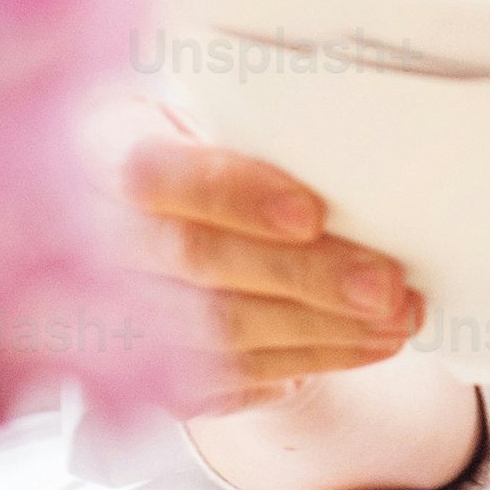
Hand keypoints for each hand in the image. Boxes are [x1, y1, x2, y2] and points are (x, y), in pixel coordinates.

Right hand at [123, 128, 424, 415]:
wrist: (173, 222)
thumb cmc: (211, 153)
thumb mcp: (220, 116)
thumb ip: (260, 128)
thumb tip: (360, 150)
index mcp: (100, 145)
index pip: (151, 174)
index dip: (230, 196)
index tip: (311, 214)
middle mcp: (90, 234)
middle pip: (196, 260)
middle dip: (303, 275)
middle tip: (386, 284)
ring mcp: (115, 312)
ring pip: (221, 329)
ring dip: (324, 327)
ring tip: (400, 315)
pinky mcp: (153, 372)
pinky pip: (238, 373)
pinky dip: (315, 357)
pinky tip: (370, 343)